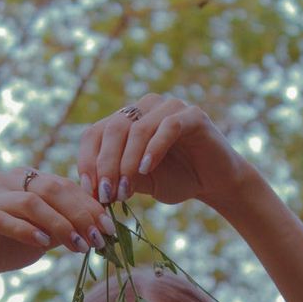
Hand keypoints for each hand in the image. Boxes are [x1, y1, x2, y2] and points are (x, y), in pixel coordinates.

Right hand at [0, 168, 115, 294]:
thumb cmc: (11, 247)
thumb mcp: (47, 234)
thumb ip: (68, 225)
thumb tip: (103, 226)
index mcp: (24, 178)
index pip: (63, 185)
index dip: (89, 205)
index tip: (109, 228)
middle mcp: (4, 179)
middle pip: (49, 189)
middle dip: (79, 214)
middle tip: (98, 238)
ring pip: (30, 203)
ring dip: (59, 225)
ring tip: (78, 245)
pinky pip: (3, 220)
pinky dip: (27, 231)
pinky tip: (45, 244)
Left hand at [77, 93, 248, 207]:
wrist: (214, 182)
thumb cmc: (177, 180)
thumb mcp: (140, 183)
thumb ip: (118, 179)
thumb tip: (89, 190)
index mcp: (127, 121)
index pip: (95, 133)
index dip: (88, 162)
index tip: (89, 192)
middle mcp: (145, 107)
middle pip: (112, 129)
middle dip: (105, 165)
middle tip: (106, 194)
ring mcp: (169, 107)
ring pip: (137, 128)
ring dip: (127, 162)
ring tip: (125, 189)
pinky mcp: (192, 115)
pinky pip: (167, 127)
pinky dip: (153, 149)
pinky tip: (146, 170)